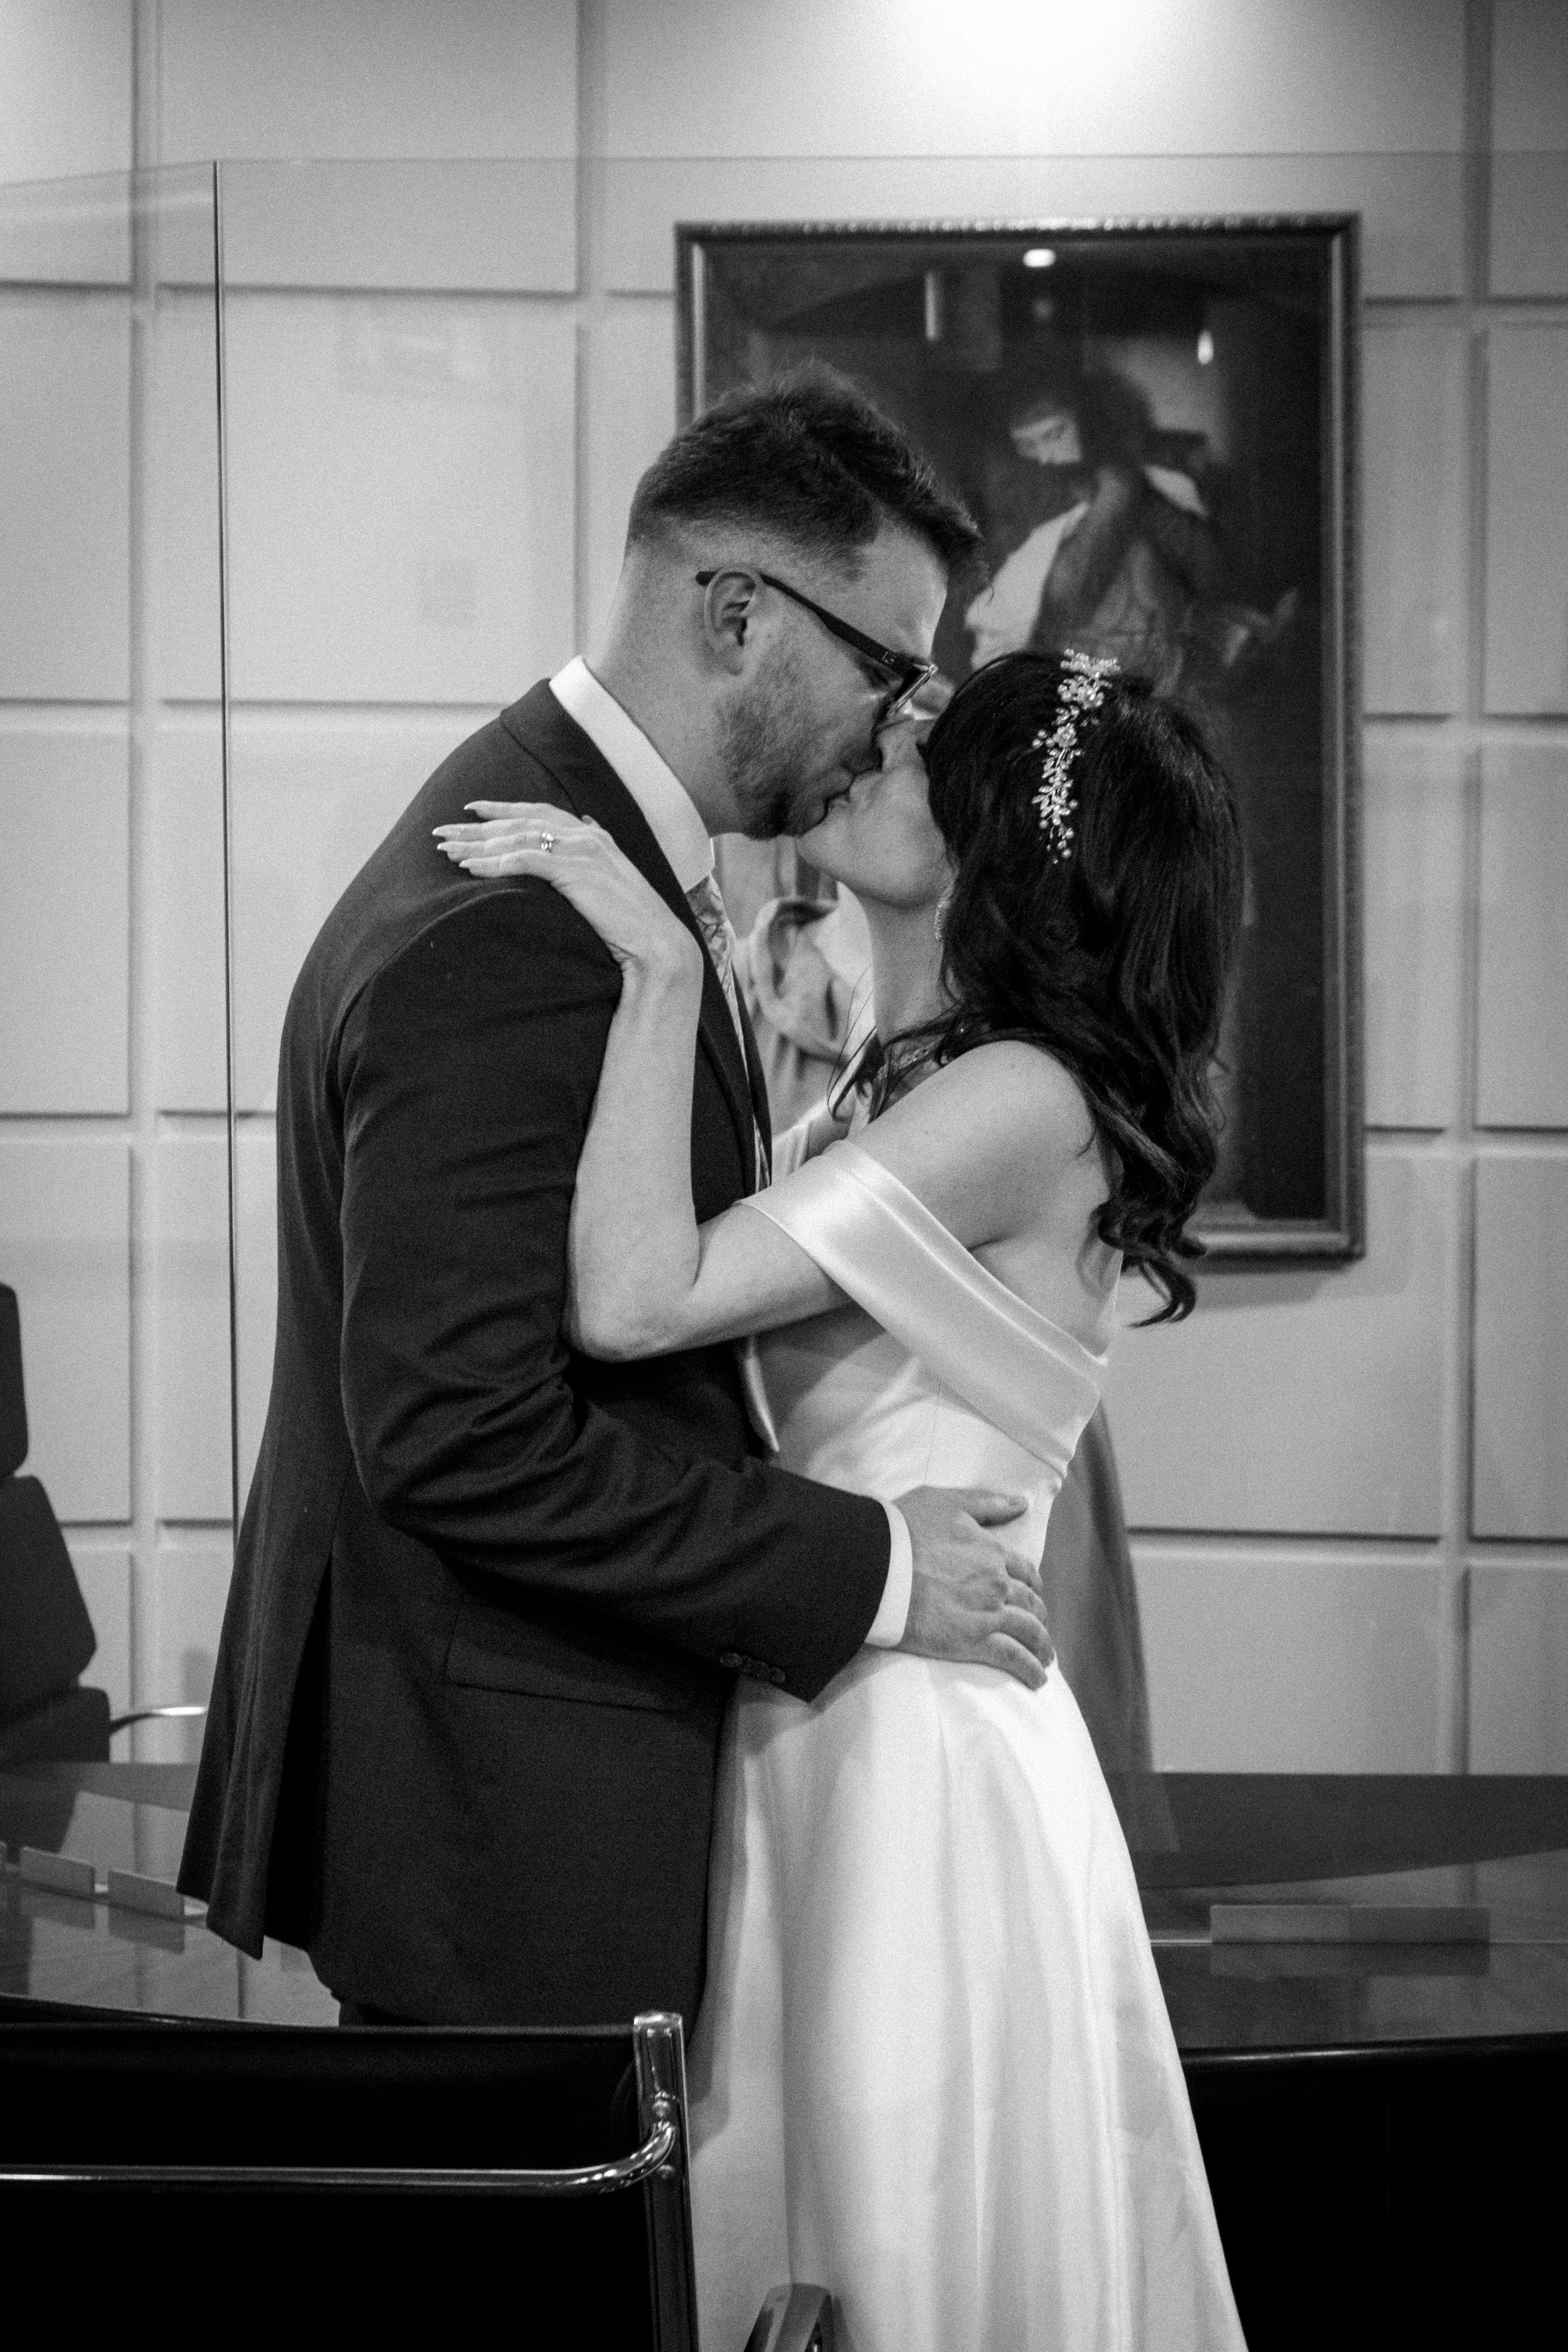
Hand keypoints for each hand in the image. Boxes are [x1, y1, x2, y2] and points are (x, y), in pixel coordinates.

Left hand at [433, 802, 702, 982]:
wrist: (657, 944)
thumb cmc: (633, 924)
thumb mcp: (611, 883)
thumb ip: (593, 857)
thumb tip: (586, 827)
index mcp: (593, 836)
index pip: (539, 812)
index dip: (503, 809)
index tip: (471, 810)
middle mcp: (586, 836)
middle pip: (519, 823)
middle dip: (476, 827)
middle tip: (441, 831)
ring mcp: (582, 851)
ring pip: (517, 839)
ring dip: (478, 845)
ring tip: (447, 852)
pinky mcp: (576, 872)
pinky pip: (525, 861)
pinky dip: (495, 863)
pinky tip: (470, 868)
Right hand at [895, 1486, 1052, 1690]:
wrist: (878, 1566)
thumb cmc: (905, 1530)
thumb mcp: (948, 1503)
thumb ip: (987, 1504)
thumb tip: (1021, 1503)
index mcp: (993, 1552)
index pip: (1025, 1572)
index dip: (1033, 1586)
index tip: (1033, 1596)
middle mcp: (998, 1583)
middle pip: (1031, 1604)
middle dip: (1039, 1618)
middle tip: (1040, 1631)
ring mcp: (988, 1613)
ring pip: (1028, 1632)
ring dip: (1041, 1647)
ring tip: (1045, 1659)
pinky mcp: (973, 1641)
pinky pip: (1012, 1657)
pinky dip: (1029, 1669)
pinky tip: (1037, 1679)